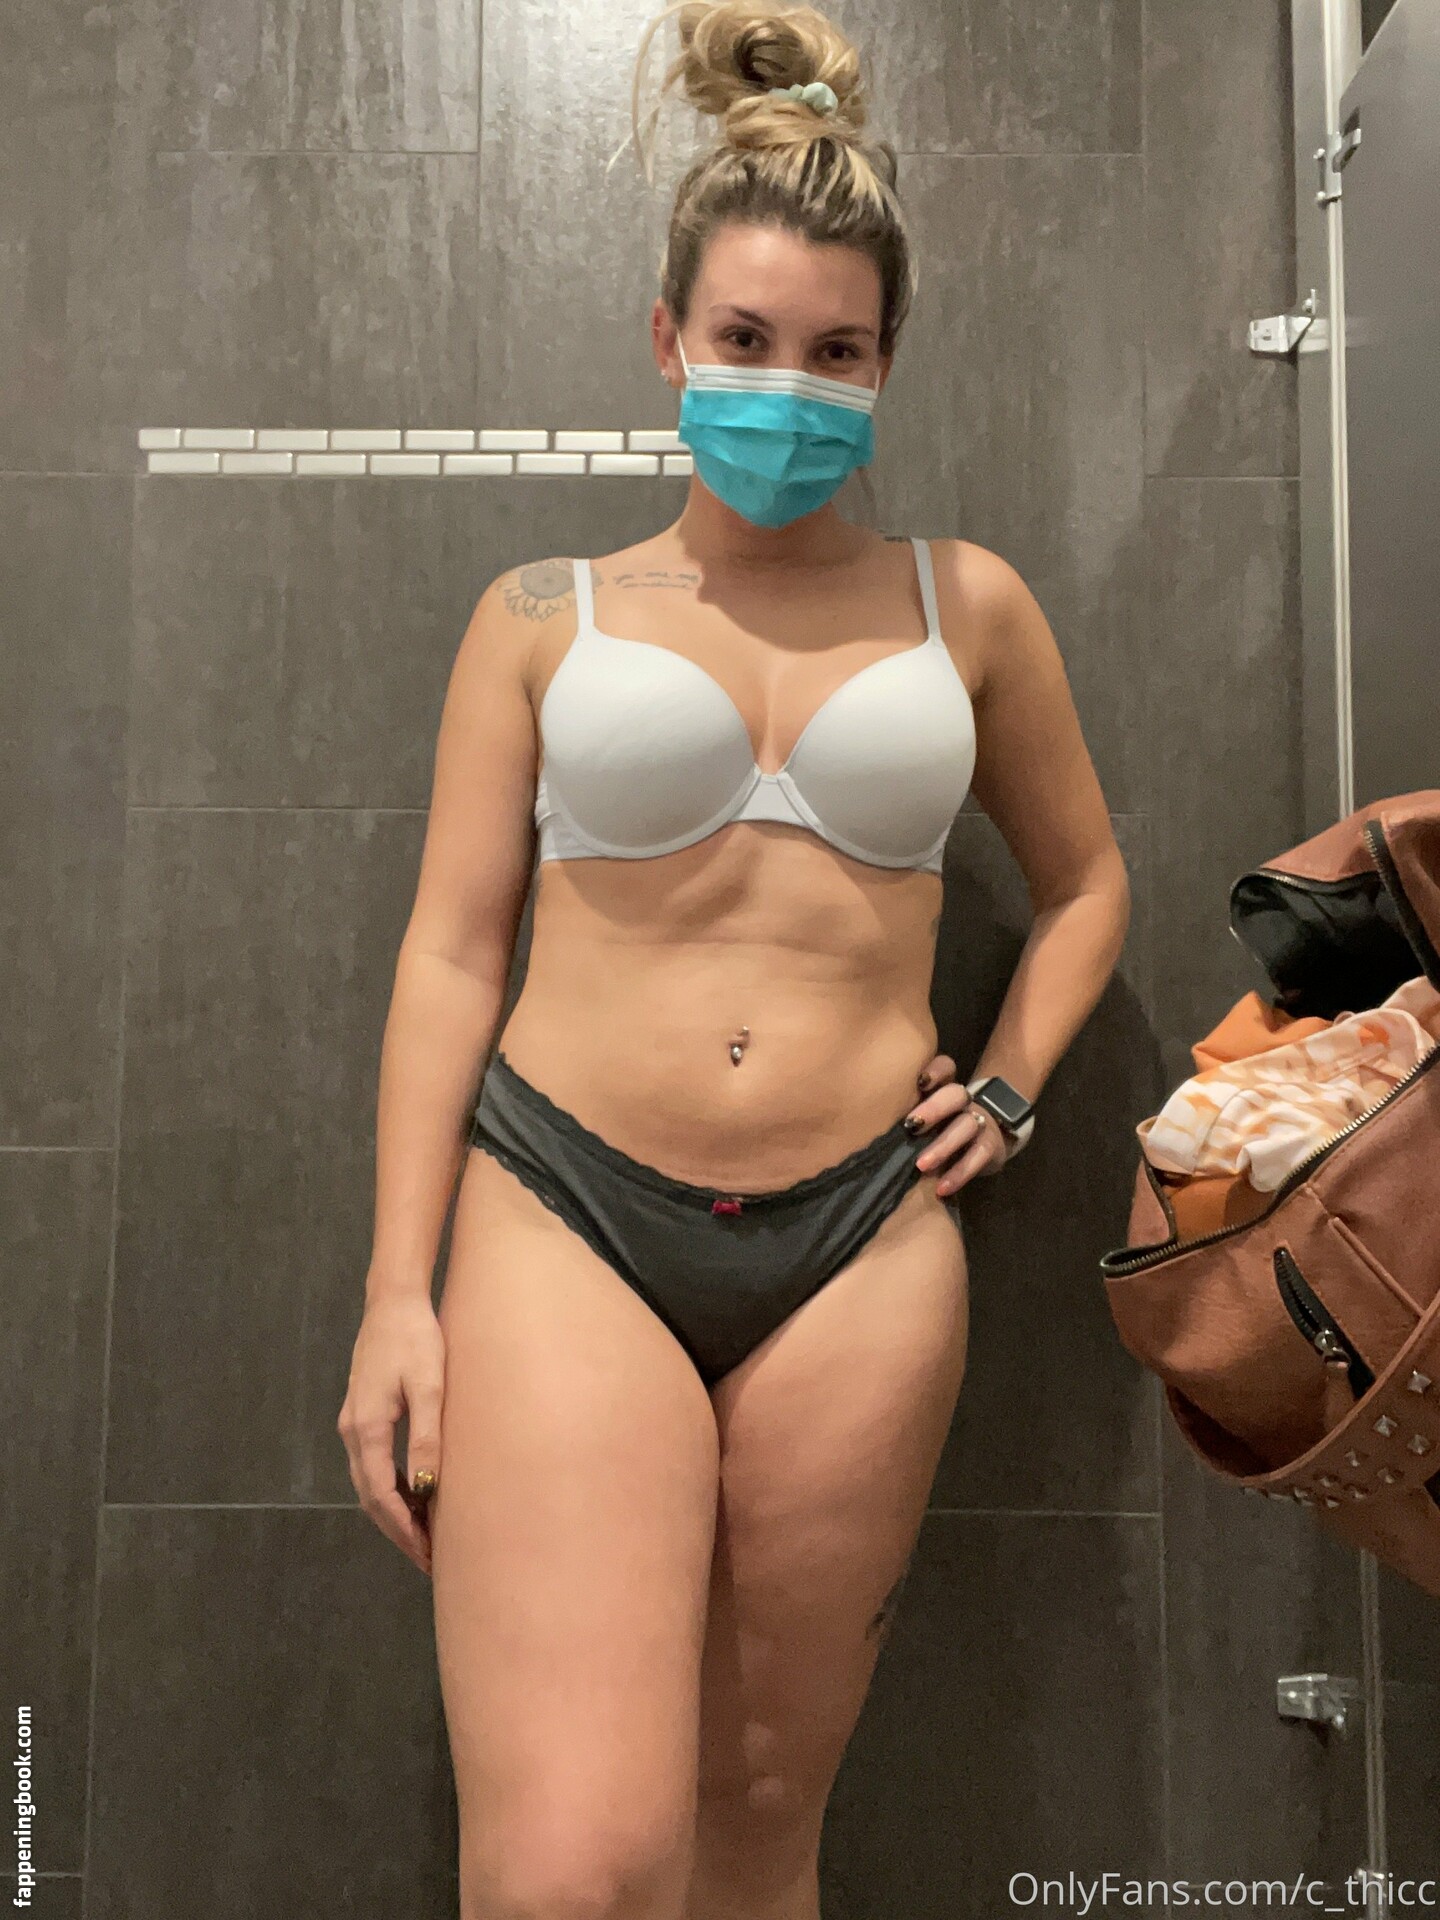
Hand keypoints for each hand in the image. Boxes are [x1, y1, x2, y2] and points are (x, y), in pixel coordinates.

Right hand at [337, 1291, 444, 1575]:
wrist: (393, 1301)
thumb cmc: (416, 1338)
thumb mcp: (430, 1386)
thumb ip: (427, 1436)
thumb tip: (428, 1486)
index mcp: (367, 1427)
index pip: (381, 1495)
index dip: (403, 1530)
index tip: (427, 1555)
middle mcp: (353, 1430)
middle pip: (370, 1497)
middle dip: (397, 1530)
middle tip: (428, 1559)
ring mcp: (354, 1421)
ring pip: (369, 1482)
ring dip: (393, 1511)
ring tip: (425, 1535)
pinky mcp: (363, 1413)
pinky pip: (373, 1463)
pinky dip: (390, 1487)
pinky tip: (415, 1494)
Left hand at [906, 1052, 1013, 1194]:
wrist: (986, 1145)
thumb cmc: (939, 1130)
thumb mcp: (924, 1118)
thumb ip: (902, 1114)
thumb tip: (863, 1125)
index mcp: (944, 1089)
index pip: (946, 1067)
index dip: (936, 1070)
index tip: (919, 1082)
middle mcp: (963, 1102)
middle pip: (956, 1094)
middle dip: (935, 1108)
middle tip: (911, 1126)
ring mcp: (980, 1123)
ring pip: (967, 1125)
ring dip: (943, 1146)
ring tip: (921, 1166)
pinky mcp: (991, 1147)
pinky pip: (978, 1157)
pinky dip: (959, 1173)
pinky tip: (941, 1188)